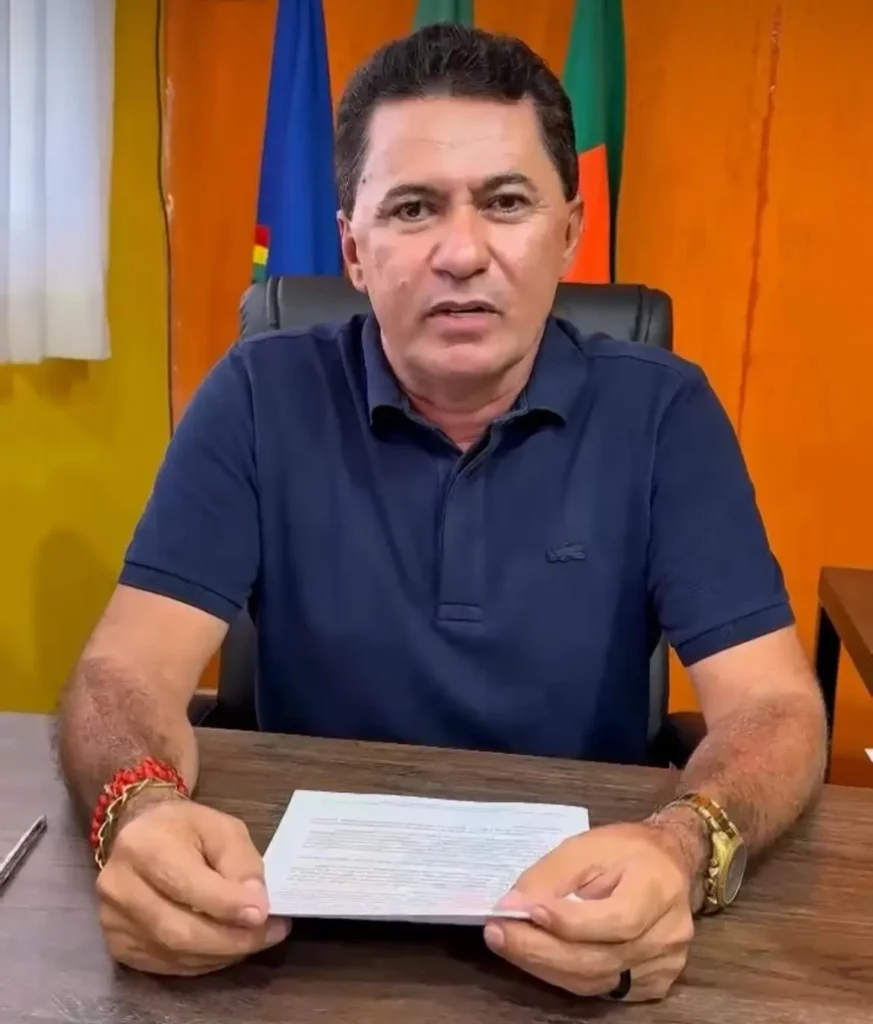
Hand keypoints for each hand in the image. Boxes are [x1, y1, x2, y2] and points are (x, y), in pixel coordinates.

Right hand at [95, 792, 289, 974]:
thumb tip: (255, 906)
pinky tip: (225, 948)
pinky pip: (167, 965)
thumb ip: (240, 863)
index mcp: (143, 845)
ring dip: (221, 954)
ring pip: (174, 953)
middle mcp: (118, 886)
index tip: (264, 914)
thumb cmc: (186, 829)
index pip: (186, 884)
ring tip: (254, 940)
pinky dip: (203, 961)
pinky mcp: (118, 946)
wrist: (142, 836)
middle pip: (178, 930)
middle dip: (230, 939)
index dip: (227, 905)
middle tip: (268, 935)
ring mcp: (112, 921)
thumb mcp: (221, 828)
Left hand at [483, 820, 701, 1001]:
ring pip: (596, 979)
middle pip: (600, 959)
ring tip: (509, 944)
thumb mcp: (586, 845)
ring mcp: (664, 964)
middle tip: (498, 934)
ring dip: (545, 965)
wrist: (668, 862)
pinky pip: (602, 987)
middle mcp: (668, 934)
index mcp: (657, 888)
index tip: (527, 911)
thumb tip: (511, 908)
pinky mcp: (654, 982)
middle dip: (541, 950)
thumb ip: (550, 876)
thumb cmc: (624, 849)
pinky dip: (565, 975)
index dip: (570, 922)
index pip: (617, 919)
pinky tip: (540, 956)